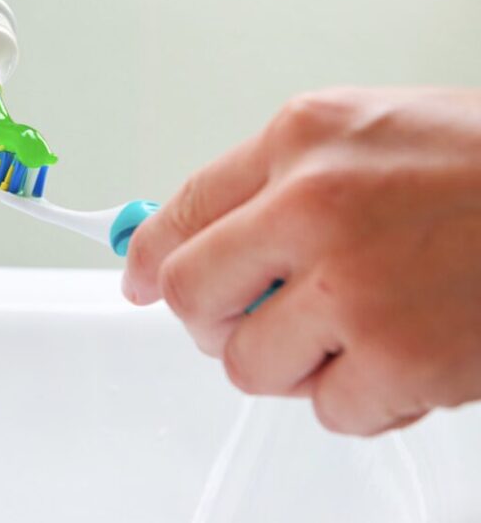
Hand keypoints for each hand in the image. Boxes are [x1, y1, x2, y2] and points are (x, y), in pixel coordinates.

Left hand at [122, 88, 480, 435]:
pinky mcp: (406, 361)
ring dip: (288, 361)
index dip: (145, 258)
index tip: (136, 280)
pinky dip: (357, 398)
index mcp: (301, 141)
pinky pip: (331, 411)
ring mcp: (359, 288)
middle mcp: (316, 208)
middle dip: (210, 318)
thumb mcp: (363, 130)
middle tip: (247, 316)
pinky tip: (398, 357)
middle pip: (189, 297)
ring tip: (345, 330)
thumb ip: (267, 178)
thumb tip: (179, 238)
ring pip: (250, 366)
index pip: (179, 213)